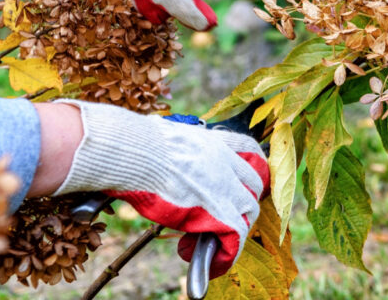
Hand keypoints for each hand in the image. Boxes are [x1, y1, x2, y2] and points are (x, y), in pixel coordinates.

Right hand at [53, 100, 267, 278]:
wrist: (136, 152)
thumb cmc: (136, 142)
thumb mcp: (160, 135)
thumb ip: (166, 143)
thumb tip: (147, 140)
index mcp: (212, 142)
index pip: (247, 153)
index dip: (245, 171)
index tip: (240, 183)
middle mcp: (226, 163)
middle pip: (251, 186)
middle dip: (239, 204)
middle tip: (216, 219)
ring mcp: (227, 188)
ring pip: (247, 213)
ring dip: (229, 229)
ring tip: (199, 242)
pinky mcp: (220, 214)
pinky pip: (234, 238)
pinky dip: (222, 252)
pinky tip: (192, 254)